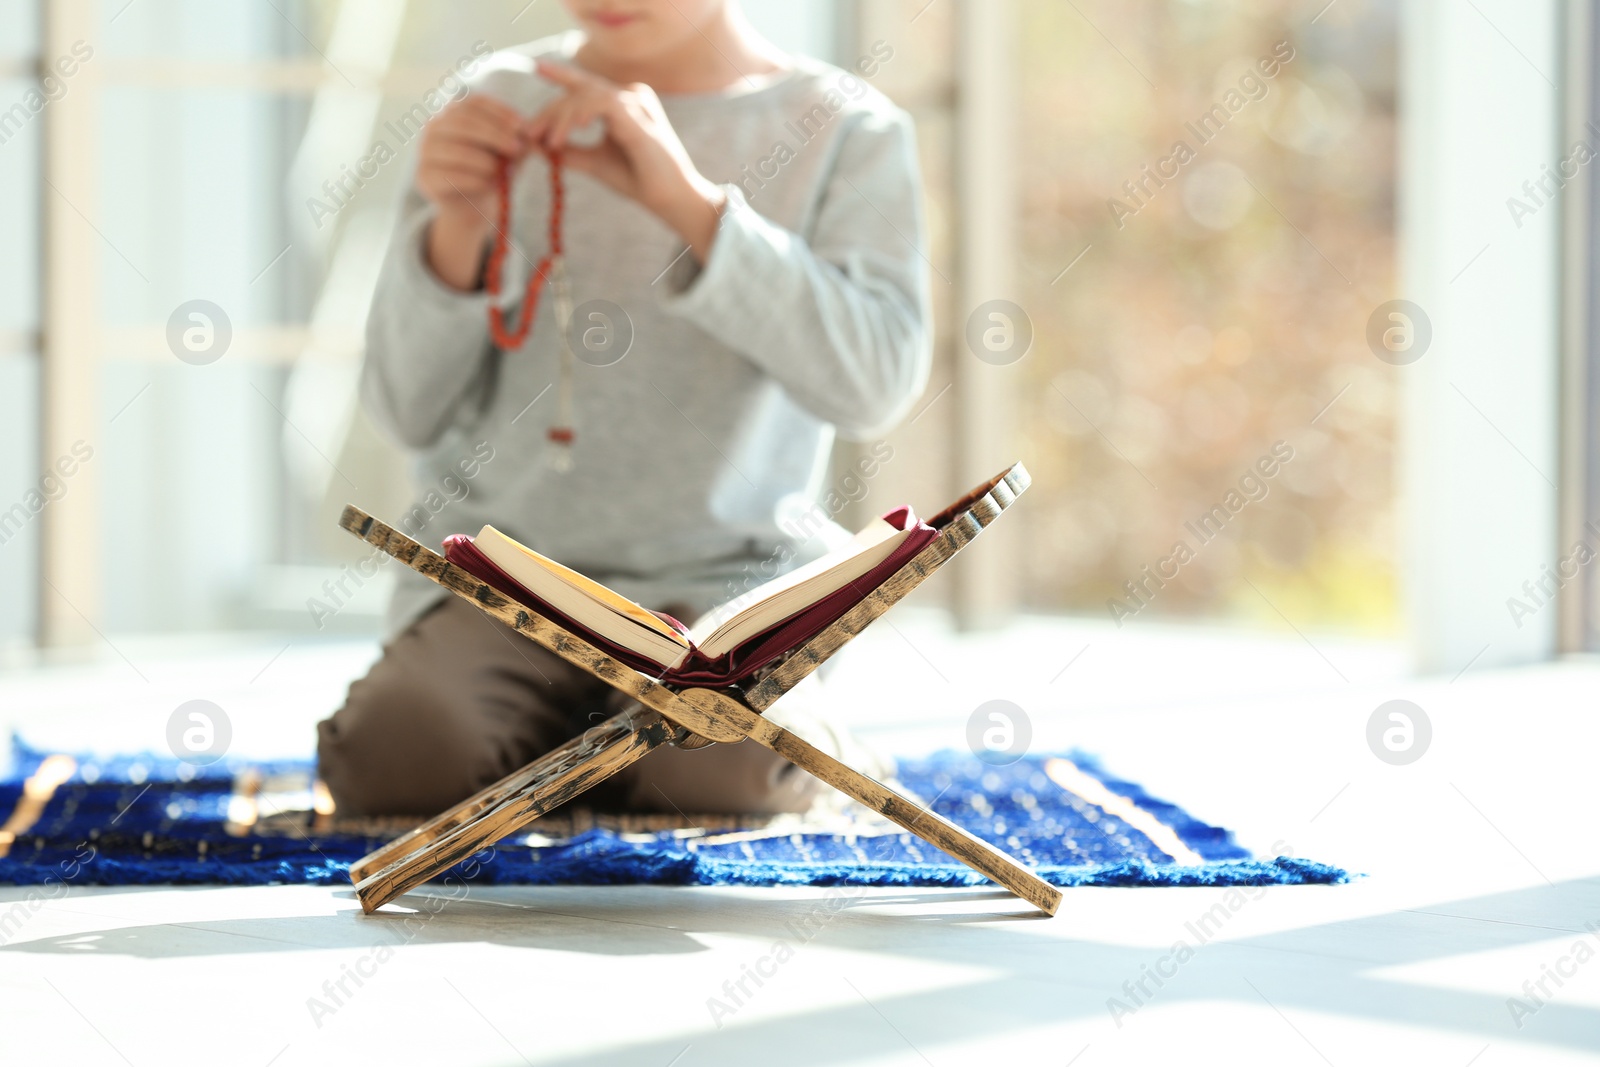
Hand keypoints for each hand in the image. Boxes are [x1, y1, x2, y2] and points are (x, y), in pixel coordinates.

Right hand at [416, 95, 530, 289]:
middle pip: (464, 123)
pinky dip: (471, 178)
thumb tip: (529, 134)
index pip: (474, 103)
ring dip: (483, 159)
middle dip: (494, 134)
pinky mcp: (424, 176)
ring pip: (454, 149)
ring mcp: (425, 151)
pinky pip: (447, 175)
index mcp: (454, 113)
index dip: (499, 112)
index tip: (522, 126)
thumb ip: (517, 142)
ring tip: (501, 171)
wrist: (472, 206)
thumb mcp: (509, 154)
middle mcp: (435, 126)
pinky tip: (488, 183)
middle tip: (516, 148)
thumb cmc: (492, 172)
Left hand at [528, 59, 725, 261]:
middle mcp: (631, 97)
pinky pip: (604, 103)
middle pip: (582, 88)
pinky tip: (571, 128)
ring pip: (589, 93)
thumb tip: (537, 145)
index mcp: (622, 104)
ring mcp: (636, 104)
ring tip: (550, 141)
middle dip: (552, 109)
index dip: (560, 76)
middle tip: (530, 131)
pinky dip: (583, 112)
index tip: (536, 69)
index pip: (585, 85)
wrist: (669, 200)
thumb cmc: (638, 180)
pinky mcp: (639, 118)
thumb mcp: (595, 163)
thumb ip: (570, 151)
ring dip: (563, 116)